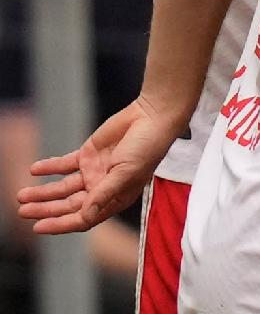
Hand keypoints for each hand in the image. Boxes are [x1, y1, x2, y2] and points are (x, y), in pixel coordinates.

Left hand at [17, 95, 183, 232]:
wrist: (152, 117)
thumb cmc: (148, 147)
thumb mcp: (126, 173)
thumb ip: (104, 194)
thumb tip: (84, 217)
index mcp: (116, 198)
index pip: (84, 218)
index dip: (61, 224)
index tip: (38, 227)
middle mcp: (102, 188)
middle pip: (69, 205)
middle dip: (45, 209)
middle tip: (22, 210)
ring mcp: (94, 172)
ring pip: (62, 187)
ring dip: (42, 192)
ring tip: (22, 194)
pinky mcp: (88, 155)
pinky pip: (63, 165)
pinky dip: (49, 167)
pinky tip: (35, 169)